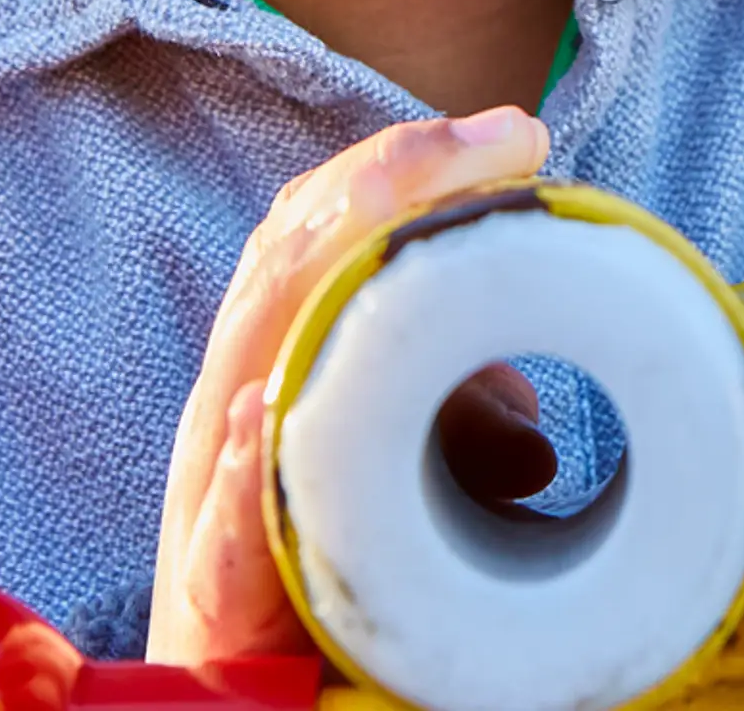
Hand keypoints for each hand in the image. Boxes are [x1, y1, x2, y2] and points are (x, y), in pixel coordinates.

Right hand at [149, 106, 553, 664]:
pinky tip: (266, 417)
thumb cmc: (316, 592)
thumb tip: (532, 421)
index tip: (508, 133)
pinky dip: (245, 475)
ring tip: (397, 198)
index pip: (310, 238)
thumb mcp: (395, 483)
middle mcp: (230, 424)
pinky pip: (223, 535)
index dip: (399, 168)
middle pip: (283, 271)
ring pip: (243, 368)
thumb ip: (448, 432)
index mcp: (269, 380)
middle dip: (387, 185)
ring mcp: (210, 508)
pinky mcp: (217, 610)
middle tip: (504, 139)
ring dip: (319, 277)